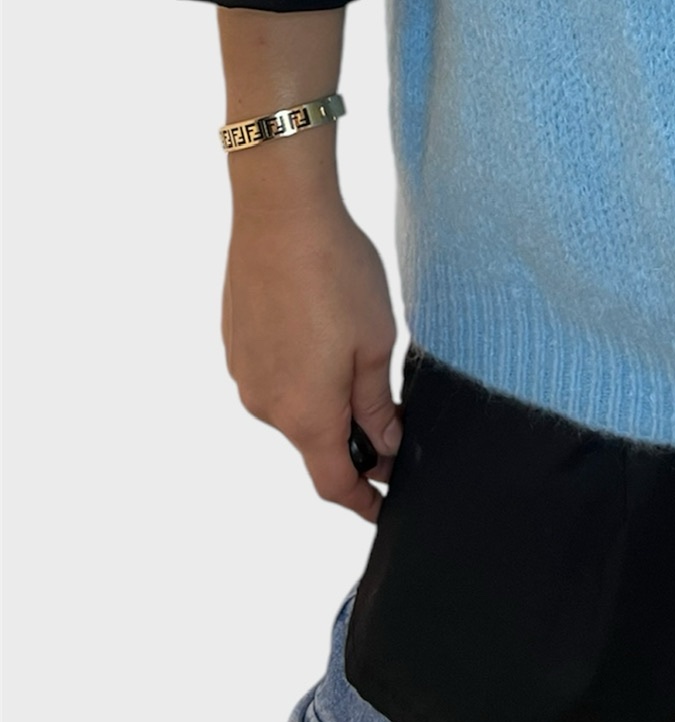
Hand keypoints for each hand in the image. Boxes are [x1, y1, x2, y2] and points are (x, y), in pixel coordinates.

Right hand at [222, 169, 399, 522]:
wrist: (280, 213)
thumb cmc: (337, 273)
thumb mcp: (376, 342)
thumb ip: (378, 404)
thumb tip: (384, 446)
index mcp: (306, 414)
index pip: (334, 482)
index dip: (364, 500)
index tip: (384, 508)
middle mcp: (265, 405)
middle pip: (315, 442)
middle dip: (353, 436)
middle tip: (393, 407)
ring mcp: (244, 373)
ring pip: (294, 406)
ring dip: (325, 397)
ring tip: (355, 349)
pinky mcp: (235, 342)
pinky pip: (274, 374)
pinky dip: (301, 369)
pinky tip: (321, 327)